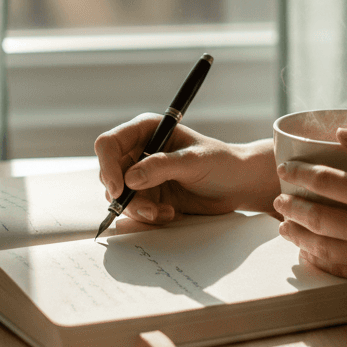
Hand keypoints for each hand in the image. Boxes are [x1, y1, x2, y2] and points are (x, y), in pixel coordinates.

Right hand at [95, 115, 277, 224]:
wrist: (238, 185)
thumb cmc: (221, 163)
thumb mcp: (194, 161)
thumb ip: (162, 166)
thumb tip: (130, 178)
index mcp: (146, 130)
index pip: (110, 144)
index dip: (108, 166)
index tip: (119, 189)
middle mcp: (139, 151)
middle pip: (109, 173)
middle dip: (124, 196)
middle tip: (148, 210)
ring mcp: (143, 175)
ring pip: (119, 196)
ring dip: (138, 209)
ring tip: (165, 213)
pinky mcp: (150, 195)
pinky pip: (134, 209)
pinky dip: (148, 216)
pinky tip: (170, 214)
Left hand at [273, 127, 346, 291]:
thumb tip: (341, 134)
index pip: (325, 182)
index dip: (300, 175)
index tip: (285, 171)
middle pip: (316, 216)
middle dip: (291, 205)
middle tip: (277, 199)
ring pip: (321, 246)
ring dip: (297, 234)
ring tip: (283, 225)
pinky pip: (339, 270)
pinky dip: (318, 259)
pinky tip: (307, 251)